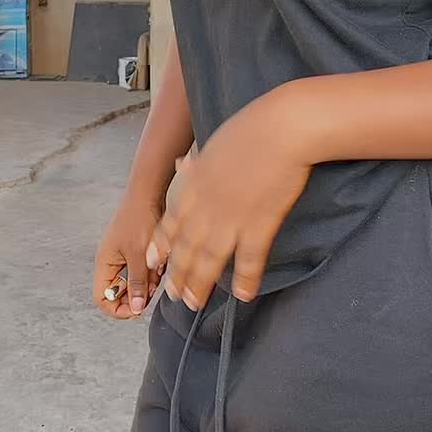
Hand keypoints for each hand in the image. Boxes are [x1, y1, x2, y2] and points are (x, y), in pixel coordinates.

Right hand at [93, 191, 164, 319]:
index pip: (102, 297)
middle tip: (151, 286)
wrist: (151, 193)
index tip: (136, 310)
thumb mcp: (139, 255)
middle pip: (120, 292)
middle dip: (138, 293)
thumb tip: (135, 309)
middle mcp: (112, 261)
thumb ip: (137, 283)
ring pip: (136, 282)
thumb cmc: (139, 218)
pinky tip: (161, 260)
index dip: (117, 308)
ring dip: (148, 280)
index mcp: (105, 263)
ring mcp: (125, 256)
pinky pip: (145, 270)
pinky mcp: (138, 251)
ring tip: (157, 268)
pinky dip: (154, 270)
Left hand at [146, 92, 310, 308]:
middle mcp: (205, 207)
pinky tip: (243, 295)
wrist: (279, 130)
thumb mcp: (212, 144)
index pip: (171, 223)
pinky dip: (245, 279)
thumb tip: (184, 166)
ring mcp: (231, 219)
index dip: (161, 246)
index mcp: (194, 185)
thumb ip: (198, 164)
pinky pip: (249, 260)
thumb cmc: (250, 128)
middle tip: (175, 296)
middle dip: (179, 274)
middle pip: (186, 248)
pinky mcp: (259, 225)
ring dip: (201, 283)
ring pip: (210, 260)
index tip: (153, 262)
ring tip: (194, 303)